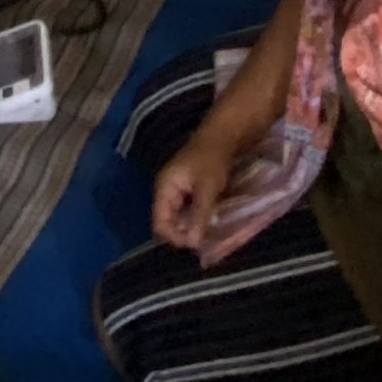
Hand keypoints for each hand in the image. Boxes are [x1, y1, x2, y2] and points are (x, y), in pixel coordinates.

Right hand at [151, 131, 239, 251]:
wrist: (222, 137)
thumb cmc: (212, 159)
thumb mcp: (207, 188)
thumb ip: (199, 214)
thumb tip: (192, 243)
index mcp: (164, 189)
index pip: (159, 223)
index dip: (174, 236)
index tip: (194, 245)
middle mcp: (166, 191)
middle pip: (168, 222)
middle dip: (183, 234)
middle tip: (203, 242)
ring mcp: (177, 191)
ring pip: (179, 218)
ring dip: (191, 227)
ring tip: (207, 235)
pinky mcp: (188, 191)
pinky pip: (187, 211)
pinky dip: (196, 218)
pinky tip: (210, 222)